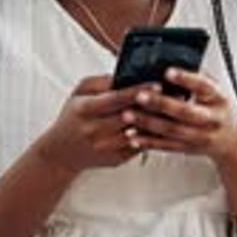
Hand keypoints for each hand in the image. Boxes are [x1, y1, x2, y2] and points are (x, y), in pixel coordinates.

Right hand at [36, 75, 159, 174]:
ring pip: (138, 133)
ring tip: (171, 110)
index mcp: (85, 110)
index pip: (116, 99)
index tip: (157, 85)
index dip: (138, 92)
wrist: (62, 151)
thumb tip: (126, 76)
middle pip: (130, 116)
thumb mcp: (79, 93)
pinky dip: (151, 136)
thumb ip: (101, 82)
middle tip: (174, 96)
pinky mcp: (117, 160)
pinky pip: (139, 146)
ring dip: (156, 122)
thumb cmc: (74, 117)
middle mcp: (94, 130)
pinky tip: (162, 125)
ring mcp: (106, 147)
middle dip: (153, 106)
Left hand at [120, 68, 236, 162]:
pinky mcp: (188, 149)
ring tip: (128, 114)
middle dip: (161, 103)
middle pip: (185, 112)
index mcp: (218, 98)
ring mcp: (200, 136)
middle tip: (140, 95)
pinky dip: (148, 141)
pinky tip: (132, 135)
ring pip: (172, 131)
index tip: (168, 72)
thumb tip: (171, 59)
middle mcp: (211, 118)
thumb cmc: (219, 108)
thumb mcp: (215, 89)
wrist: (234, 140)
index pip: (204, 86)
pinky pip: (165, 146)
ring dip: (147, 123)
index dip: (186, 79)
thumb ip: (196, 77)